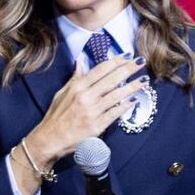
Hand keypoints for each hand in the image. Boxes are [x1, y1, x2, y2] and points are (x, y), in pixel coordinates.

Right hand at [25, 56, 147, 165]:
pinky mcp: (97, 126)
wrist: (51, 139)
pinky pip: (114, 114)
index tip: (127, 55)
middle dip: (128, 69)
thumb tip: (81, 62)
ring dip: (132, 87)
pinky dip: (125, 106)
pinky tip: (134, 100)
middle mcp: (86, 97)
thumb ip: (75, 78)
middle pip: (111, 79)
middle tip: (140, 61)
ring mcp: (92, 112)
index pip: (101, 70)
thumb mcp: (62, 93)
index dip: (116, 61)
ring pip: (116, 95)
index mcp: (78, 87)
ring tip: (144, 80)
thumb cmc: (56, 116)